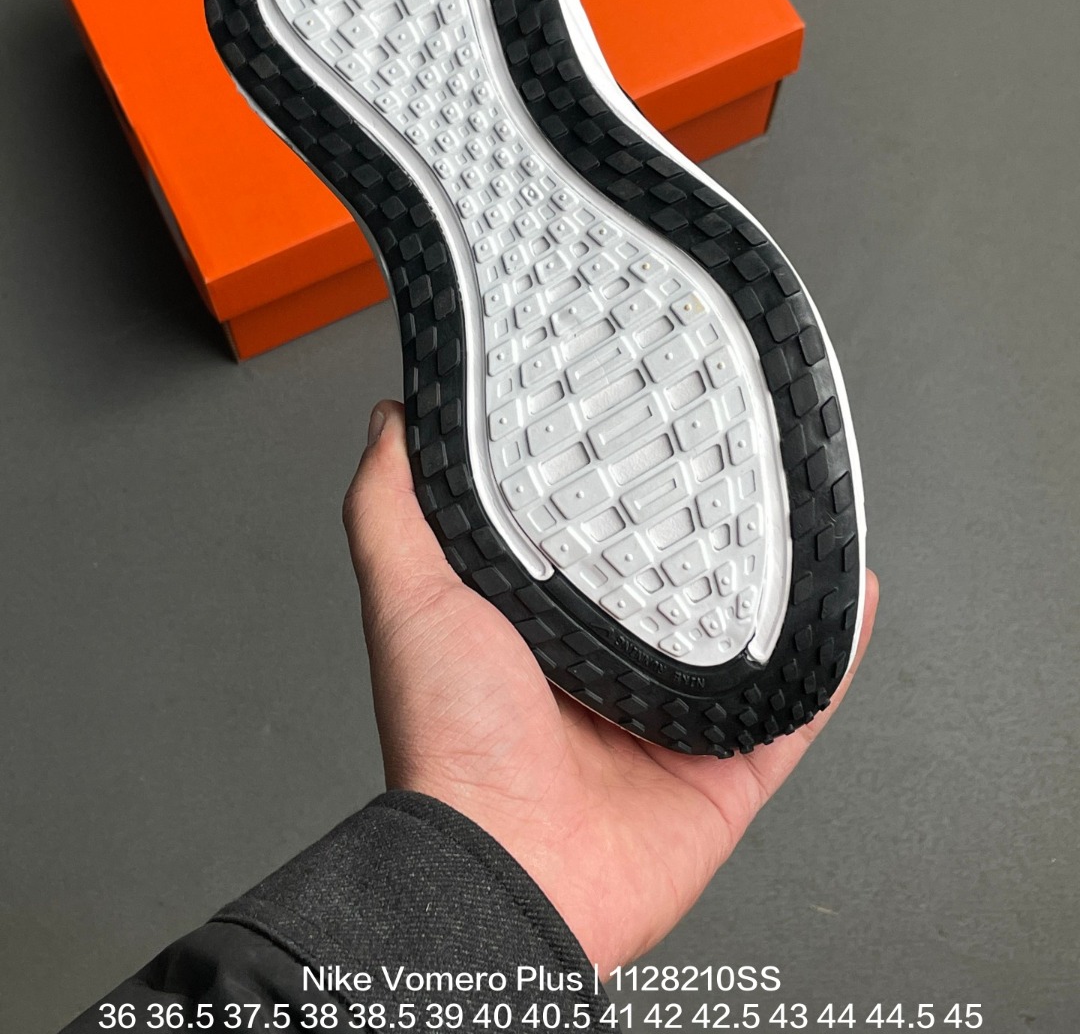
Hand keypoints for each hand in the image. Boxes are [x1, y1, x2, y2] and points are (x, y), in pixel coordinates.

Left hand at [344, 401, 878, 975]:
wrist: (507, 872)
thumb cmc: (452, 746)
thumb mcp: (409, 600)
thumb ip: (391, 511)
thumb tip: (391, 423)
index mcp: (539, 630)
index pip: (585, 539)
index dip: (608, 486)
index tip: (636, 425)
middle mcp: (606, 673)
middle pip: (672, 585)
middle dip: (702, 530)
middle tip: (734, 462)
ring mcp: (670, 721)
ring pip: (742, 637)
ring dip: (776, 584)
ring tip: (803, 517)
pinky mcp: (725, 768)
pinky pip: (797, 705)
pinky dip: (834, 655)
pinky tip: (853, 598)